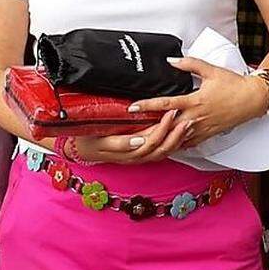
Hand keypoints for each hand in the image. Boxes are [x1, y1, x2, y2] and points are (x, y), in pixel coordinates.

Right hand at [70, 110, 190, 164]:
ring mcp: (141, 157)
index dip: (162, 129)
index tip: (169, 113)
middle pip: (162, 148)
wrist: (81, 149)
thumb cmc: (89, 141)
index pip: (150, 142)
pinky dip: (174, 143)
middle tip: (184, 115)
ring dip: (177, 138)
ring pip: (164, 151)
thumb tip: (139, 140)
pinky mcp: (143, 154)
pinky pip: (162, 151)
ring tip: (187, 123)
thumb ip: (120, 143)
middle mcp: (137, 157)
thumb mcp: (100, 141)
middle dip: (175, 133)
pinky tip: (182, 133)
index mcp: (128, 153)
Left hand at [129, 57, 268, 147]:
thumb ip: (189, 64)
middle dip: (147, 130)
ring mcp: (201, 129)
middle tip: (130, 132)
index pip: (165, 104)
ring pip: (175, 139)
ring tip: (142, 141)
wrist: (252, 99)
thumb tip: (171, 61)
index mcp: (195, 101)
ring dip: (159, 140)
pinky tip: (165, 145)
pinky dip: (175, 145)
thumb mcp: (211, 70)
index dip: (147, 106)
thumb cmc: (234, 85)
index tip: (133, 107)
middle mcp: (196, 118)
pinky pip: (187, 144)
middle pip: (166, 126)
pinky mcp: (207, 135)